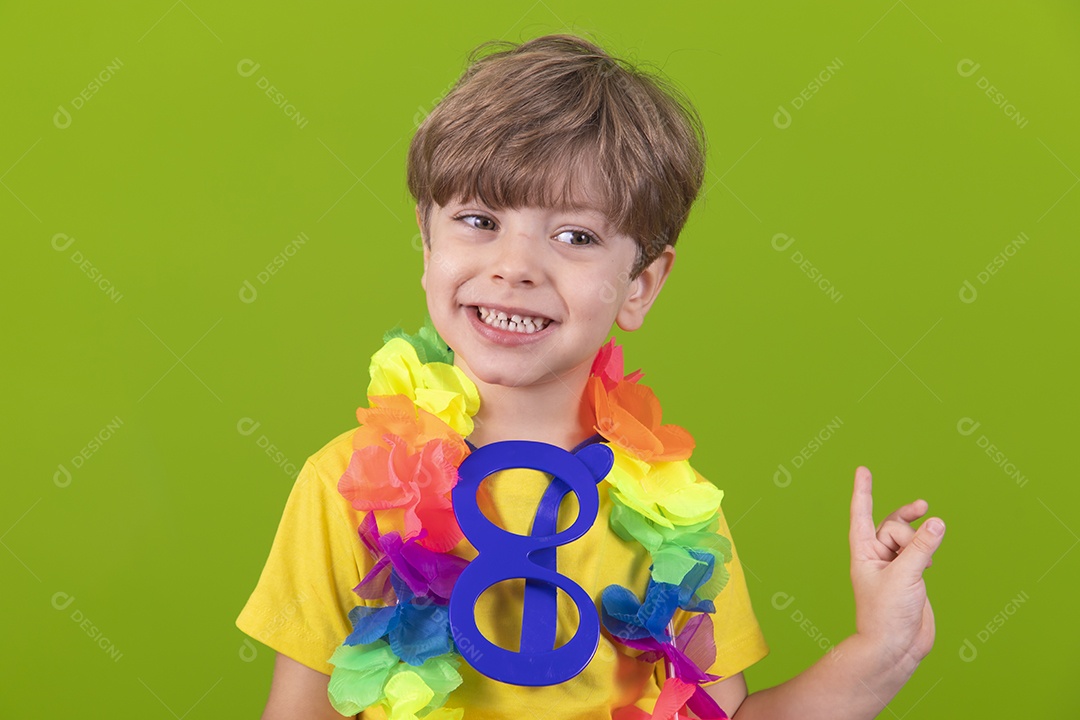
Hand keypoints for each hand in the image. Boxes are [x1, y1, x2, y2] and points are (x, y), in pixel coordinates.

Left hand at [848, 465, 944, 667]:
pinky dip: (928, 552)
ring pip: (909, 538)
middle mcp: (876, 556)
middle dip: (907, 528)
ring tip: (926, 562)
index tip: (863, 469)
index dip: (863, 491)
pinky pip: (920, 551)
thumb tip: (937, 522)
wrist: (896, 647)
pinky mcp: (911, 575)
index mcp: (863, 552)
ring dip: (920, 542)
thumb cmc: (888, 614)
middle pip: (893, 525)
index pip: (862, 514)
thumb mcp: (906, 576)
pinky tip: (930, 565)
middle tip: (918, 534)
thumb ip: (922, 547)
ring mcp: (894, 565)